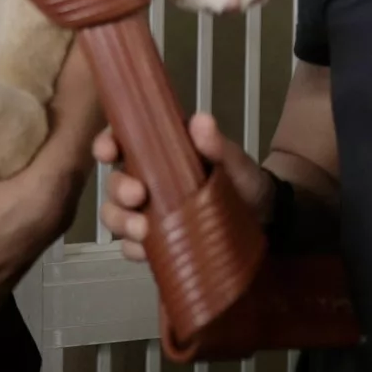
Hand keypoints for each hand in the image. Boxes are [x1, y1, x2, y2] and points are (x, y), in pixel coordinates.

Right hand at [94, 112, 272, 265]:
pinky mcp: (156, 242)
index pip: (121, 142)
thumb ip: (217, 144)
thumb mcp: (234, 160)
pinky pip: (131, 247)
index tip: (108, 152)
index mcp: (159, 154)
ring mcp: (148, 214)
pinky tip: (146, 251)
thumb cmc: (242, 180)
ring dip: (122, 222)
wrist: (264, 219)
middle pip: (113, 183)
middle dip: (118, 189)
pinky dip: (134, 249)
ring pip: (116, 216)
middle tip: (138, 196)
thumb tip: (201, 121)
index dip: (106, 144)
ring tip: (143, 230)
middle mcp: (147, 181)